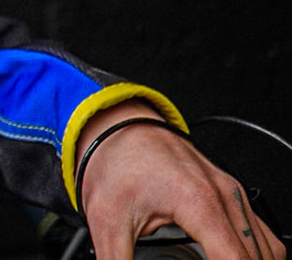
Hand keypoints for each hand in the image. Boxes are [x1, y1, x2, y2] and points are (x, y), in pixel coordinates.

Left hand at [79, 102, 285, 259]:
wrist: (117, 126)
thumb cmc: (114, 162)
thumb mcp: (105, 220)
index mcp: (198, 202)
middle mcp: (225, 196)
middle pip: (254, 257)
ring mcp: (232, 193)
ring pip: (267, 248)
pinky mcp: (232, 193)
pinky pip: (262, 234)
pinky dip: (254, 254)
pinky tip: (227, 258)